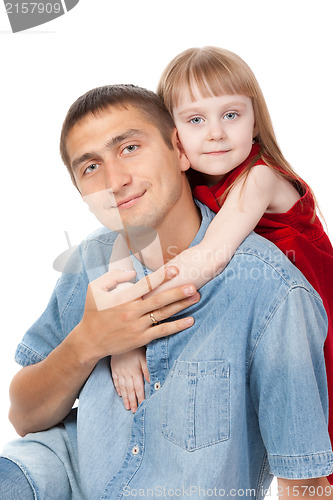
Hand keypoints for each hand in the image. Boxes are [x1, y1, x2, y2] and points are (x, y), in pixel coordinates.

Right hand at [74, 266, 199, 365]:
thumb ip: (113, 277)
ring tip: (196, 297)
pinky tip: (190, 321)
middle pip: (159, 300)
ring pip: (163, 314)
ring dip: (181, 306)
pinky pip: (162, 331)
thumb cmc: (93, 312)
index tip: (175, 269)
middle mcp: (132, 312)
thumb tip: (133, 273)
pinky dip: (177, 326)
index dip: (161, 276)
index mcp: (123, 298)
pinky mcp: (141, 339)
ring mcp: (138, 326)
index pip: (146, 285)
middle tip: (193, 285)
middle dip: (178, 292)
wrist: (89, 341)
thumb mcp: (95, 288)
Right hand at [111, 347, 149, 412]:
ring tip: (128, 407)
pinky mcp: (114, 368)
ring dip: (125, 398)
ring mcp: (119, 372)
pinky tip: (120, 394)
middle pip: (130, 391)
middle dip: (133, 402)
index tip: (143, 406)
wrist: (120, 338)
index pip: (138, 388)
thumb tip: (151, 382)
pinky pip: (115, 381)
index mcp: (135, 372)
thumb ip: (147, 369)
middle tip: (135, 411)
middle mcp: (126, 374)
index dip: (141, 398)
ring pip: (123, 388)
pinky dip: (118, 389)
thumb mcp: (143, 356)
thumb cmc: (135, 347)